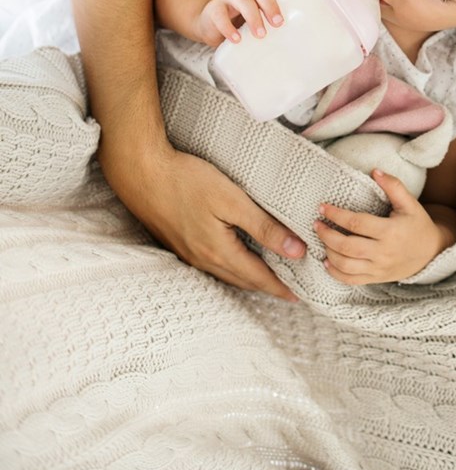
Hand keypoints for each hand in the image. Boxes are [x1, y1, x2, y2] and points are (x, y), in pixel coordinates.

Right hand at [102, 139, 305, 296]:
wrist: (142, 173)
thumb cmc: (186, 181)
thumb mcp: (232, 200)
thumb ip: (264, 227)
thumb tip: (296, 250)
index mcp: (219, 252)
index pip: (259, 277)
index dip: (281, 287)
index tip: (300, 295)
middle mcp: (203, 260)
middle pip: (243, 280)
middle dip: (268, 286)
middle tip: (290, 289)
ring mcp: (188, 254)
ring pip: (227, 274)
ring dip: (249, 278)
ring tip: (269, 276)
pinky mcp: (179, 243)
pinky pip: (212, 265)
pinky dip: (231, 267)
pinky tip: (236, 258)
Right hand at [196, 0, 311, 46]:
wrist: (211, 24)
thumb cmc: (244, 20)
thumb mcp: (263, 18)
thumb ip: (279, 20)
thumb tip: (308, 36)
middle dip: (271, 4)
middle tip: (279, 22)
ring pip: (243, 0)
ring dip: (253, 17)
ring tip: (261, 35)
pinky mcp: (214, 10)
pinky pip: (221, 16)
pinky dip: (229, 29)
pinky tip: (237, 39)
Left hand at [314, 170, 448, 282]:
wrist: (431, 253)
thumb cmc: (418, 224)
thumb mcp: (410, 203)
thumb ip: (393, 186)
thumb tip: (374, 171)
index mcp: (390, 232)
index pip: (356, 223)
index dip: (336, 215)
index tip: (322, 207)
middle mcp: (383, 252)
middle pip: (347, 247)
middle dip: (327, 235)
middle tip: (316, 224)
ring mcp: (379, 268)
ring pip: (346, 265)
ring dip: (328, 253)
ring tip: (321, 239)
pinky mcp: (376, 278)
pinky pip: (351, 280)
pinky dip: (335, 273)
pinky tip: (327, 261)